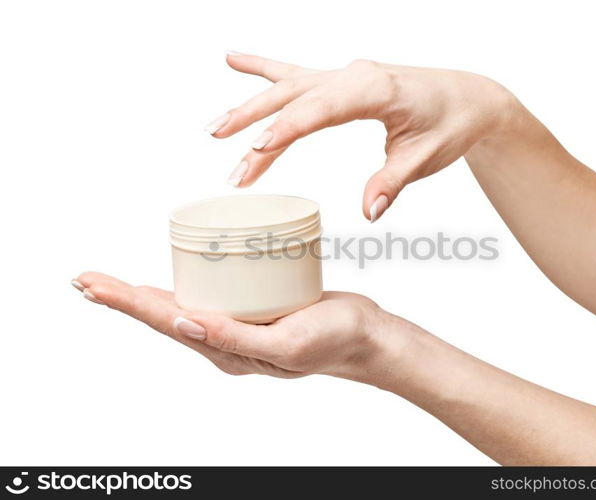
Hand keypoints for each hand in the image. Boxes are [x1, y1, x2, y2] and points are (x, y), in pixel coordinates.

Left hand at [71, 272, 394, 381]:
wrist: (367, 336)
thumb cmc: (333, 341)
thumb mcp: (285, 344)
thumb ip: (235, 339)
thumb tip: (183, 322)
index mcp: (226, 351)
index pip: (166, 322)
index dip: (125, 302)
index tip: (90, 284)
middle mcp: (225, 340)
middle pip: (164, 314)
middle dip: (123, 299)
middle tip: (86, 279)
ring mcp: (238, 326)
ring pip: (183, 306)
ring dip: (146, 294)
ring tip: (115, 282)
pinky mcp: (254, 309)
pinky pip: (212, 295)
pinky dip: (185, 283)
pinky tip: (178, 273)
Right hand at [207, 54, 518, 220]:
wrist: (468, 97)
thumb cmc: (451, 123)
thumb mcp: (427, 157)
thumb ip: (393, 181)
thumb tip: (369, 212)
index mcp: (376, 89)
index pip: (321, 108)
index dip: (286, 128)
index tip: (255, 148)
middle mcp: (355, 75)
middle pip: (294, 96)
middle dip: (255, 122)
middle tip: (222, 148)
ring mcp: (346, 76)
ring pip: (289, 87)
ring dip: (251, 104)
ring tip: (216, 126)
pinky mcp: (343, 83)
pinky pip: (298, 74)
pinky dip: (264, 67)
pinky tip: (235, 60)